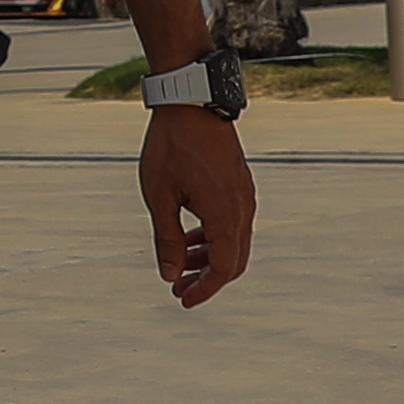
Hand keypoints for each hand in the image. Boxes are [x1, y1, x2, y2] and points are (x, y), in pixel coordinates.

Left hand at [139, 106, 254, 308]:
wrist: (191, 102)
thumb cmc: (171, 146)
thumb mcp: (160, 196)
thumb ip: (167, 239)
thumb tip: (170, 275)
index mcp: (226, 216)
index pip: (223, 269)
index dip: (203, 290)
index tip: (182, 301)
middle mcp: (242, 209)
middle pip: (232, 260)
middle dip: (205, 279)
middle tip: (178, 288)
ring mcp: (243, 196)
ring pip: (232, 242)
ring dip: (207, 257)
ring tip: (178, 265)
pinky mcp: (238, 185)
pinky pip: (231, 223)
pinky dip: (212, 237)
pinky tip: (188, 237)